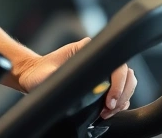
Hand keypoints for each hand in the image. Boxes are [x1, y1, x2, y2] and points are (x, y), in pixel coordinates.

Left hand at [16, 37, 136, 119]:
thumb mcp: (50, 74)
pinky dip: (119, 102)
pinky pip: (120, 92)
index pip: (117, 64)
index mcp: (89, 50)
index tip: (110, 99)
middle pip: (127, 74)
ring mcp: (102, 70)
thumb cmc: (40, 72)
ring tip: (108, 111)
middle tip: (110, 107)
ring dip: (122, 99)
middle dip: (123, 93)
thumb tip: (81, 85)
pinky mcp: (101, 82)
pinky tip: (108, 111)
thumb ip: (64, 76)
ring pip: (127, 83)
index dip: (119, 83)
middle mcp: (98, 58)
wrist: (34, 76)